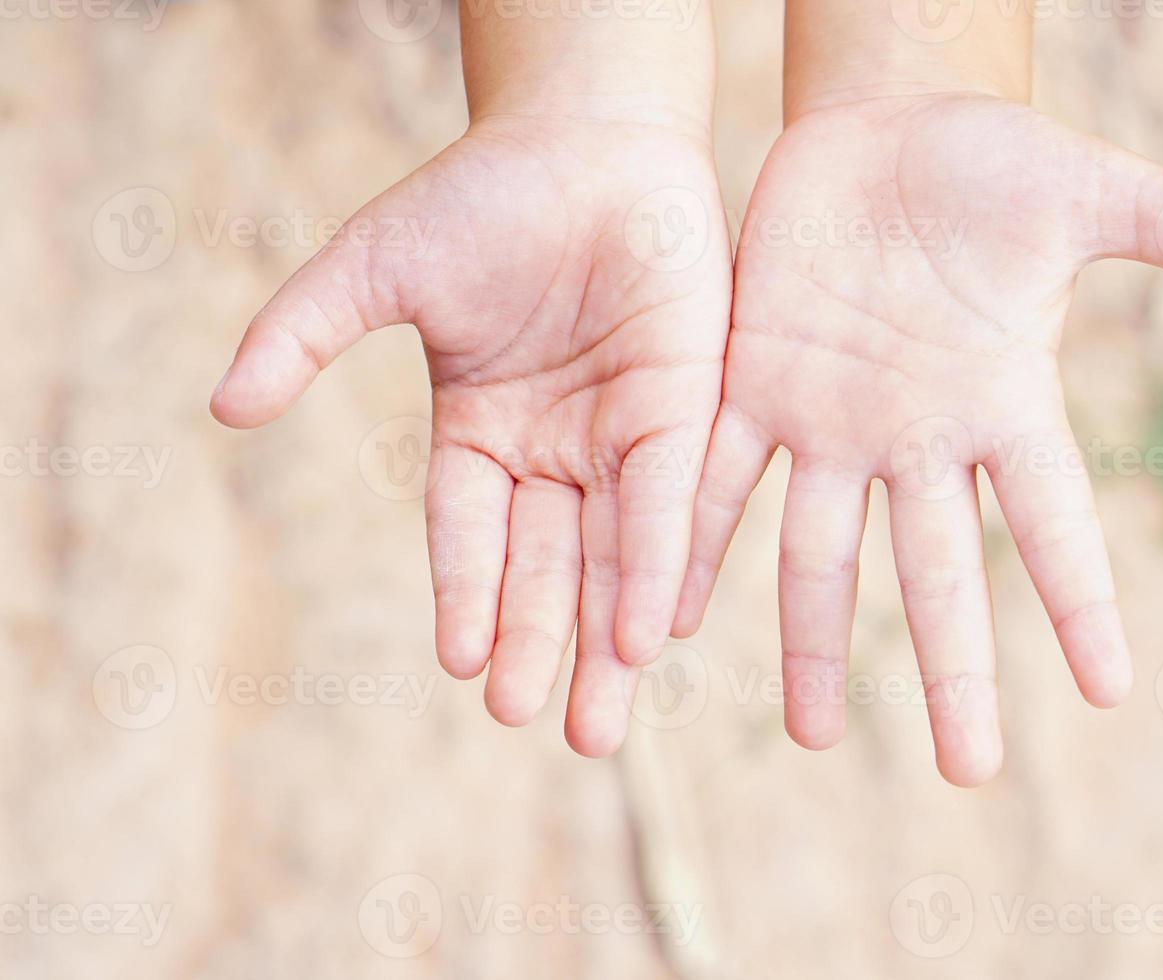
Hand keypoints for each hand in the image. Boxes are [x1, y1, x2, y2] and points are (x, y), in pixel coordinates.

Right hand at [210, 114, 729, 753]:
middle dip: (539, 643)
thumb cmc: (483, 194)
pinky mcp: (685, 407)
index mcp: (481, 427)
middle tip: (531, 723)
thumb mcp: (377, 268)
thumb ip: (302, 335)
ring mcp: (623, 432)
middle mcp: (555, 447)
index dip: (465, 593)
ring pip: (612, 554)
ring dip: (607, 638)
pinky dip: (659, 563)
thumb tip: (222, 406)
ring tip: (596, 723)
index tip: (460, 663)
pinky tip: (652, 633)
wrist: (590, 136)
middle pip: (544, 565)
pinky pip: (670, 498)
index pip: (468, 533)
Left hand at [670, 93, 1162, 784]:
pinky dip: (693, 543)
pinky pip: (719, 478)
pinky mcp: (754, 384)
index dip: (1083, 602)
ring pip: (820, 553)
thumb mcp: (1090, 191)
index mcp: (1005, 401)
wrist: (885, 130)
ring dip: (814, 644)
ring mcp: (832, 421)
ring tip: (812, 735)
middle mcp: (919, 438)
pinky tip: (668, 617)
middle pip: (940, 575)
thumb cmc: (995, 161)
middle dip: (952, 672)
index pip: (1055, 521)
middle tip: (969, 772)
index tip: (1110, 691)